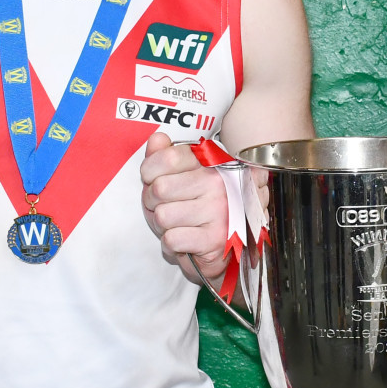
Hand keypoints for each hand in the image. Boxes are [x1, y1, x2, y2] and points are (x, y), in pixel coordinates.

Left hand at [140, 132, 230, 283]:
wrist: (236, 248)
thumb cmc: (207, 209)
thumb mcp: (190, 175)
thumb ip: (169, 154)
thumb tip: (157, 139)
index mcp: (212, 163)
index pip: (168, 157)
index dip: (150, 170)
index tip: (153, 179)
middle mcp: (218, 183)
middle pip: (159, 189)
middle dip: (152, 202)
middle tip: (165, 207)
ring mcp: (218, 211)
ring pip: (162, 216)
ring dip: (162, 226)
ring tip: (177, 225)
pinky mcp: (214, 240)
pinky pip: (171, 239)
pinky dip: (171, 244)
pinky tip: (185, 241)